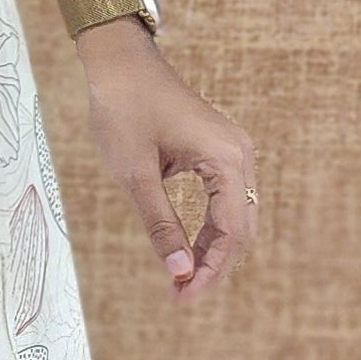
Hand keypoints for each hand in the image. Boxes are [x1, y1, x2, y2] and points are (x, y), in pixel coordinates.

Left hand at [76, 19, 256, 300]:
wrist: (119, 61)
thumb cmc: (123, 109)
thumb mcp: (135, 174)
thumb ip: (159, 225)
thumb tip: (178, 273)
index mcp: (226, 158)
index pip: (232, 231)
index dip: (211, 270)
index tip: (183, 298)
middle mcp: (239, 154)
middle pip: (241, 227)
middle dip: (214, 266)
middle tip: (181, 296)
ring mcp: (232, 150)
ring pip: (235, 216)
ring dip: (212, 251)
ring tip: (181, 281)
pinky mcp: (218, 150)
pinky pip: (224, 199)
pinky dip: (208, 229)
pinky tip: (185, 251)